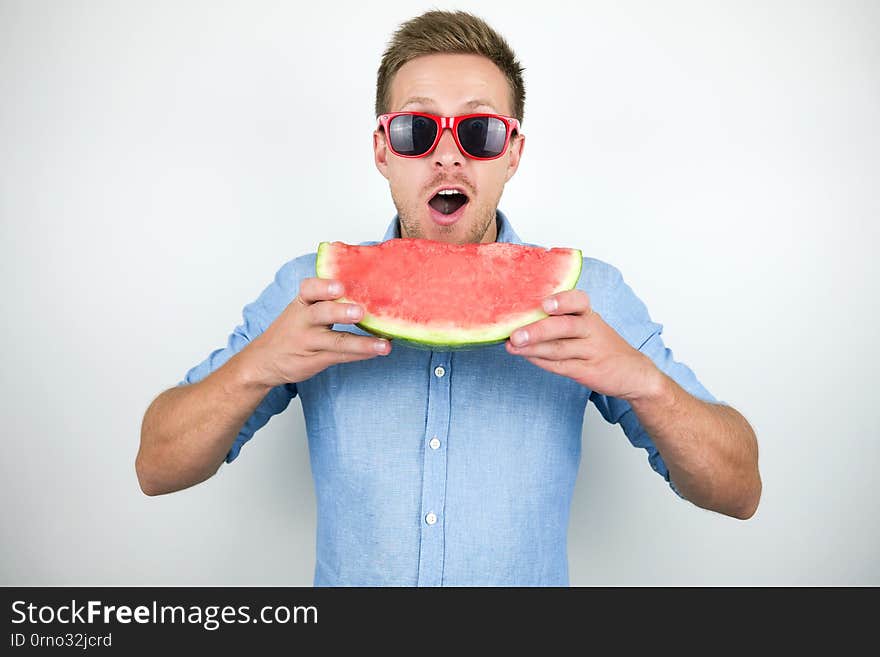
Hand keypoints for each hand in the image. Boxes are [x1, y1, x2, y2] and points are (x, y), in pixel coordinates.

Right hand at [242, 277, 390, 387]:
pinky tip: (377, 351)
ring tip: (384, 344)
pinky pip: (341, 356)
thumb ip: (325, 300)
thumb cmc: (291, 330)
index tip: (340, 286)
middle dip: (341, 312)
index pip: (309, 289)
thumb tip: (364, 287)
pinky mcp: (315, 360)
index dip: (324, 287)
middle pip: (321, 314)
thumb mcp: (300, 310)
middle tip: (360, 312)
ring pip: (336, 341)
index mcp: (301, 303)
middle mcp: (303, 321)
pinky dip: (361, 354)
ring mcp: (309, 342)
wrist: (264, 360)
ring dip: (362, 343)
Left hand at [505, 289, 659, 401]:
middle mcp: (592, 330)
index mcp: (589, 315)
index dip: (562, 301)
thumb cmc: (602, 346)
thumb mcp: (589, 326)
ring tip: (512, 346)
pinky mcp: (589, 371)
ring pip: (560, 349)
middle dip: (537, 330)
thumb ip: (562, 320)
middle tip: (514, 334)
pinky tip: (526, 357)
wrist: (634, 374)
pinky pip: (562, 366)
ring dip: (533, 348)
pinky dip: (542, 362)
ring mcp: (591, 352)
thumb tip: (523, 315)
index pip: (578, 301)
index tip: (544, 304)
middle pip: (565, 327)